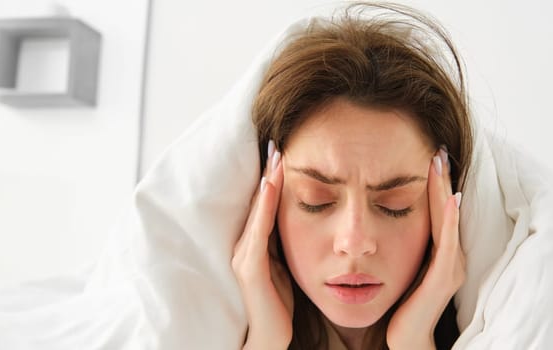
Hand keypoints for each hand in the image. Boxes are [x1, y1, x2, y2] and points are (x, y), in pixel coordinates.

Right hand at [232, 141, 293, 349]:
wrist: (270, 338)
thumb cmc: (281, 304)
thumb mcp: (288, 265)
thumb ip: (290, 243)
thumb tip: (308, 218)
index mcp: (255, 244)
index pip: (265, 204)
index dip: (273, 177)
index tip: (284, 151)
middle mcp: (245, 245)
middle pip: (258, 201)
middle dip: (268, 171)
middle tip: (278, 141)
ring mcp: (244, 256)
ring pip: (257, 211)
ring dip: (267, 181)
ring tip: (276, 155)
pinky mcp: (249, 269)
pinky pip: (258, 232)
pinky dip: (264, 207)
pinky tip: (273, 186)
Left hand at [387, 147, 465, 348]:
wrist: (405, 340)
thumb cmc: (400, 304)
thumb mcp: (400, 264)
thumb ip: (399, 240)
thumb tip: (383, 213)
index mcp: (440, 251)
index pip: (438, 208)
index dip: (435, 181)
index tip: (430, 153)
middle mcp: (450, 256)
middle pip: (447, 208)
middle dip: (442, 178)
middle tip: (438, 148)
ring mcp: (449, 267)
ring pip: (449, 220)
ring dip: (445, 190)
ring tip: (440, 163)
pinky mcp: (442, 279)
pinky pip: (446, 244)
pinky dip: (448, 220)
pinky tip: (447, 200)